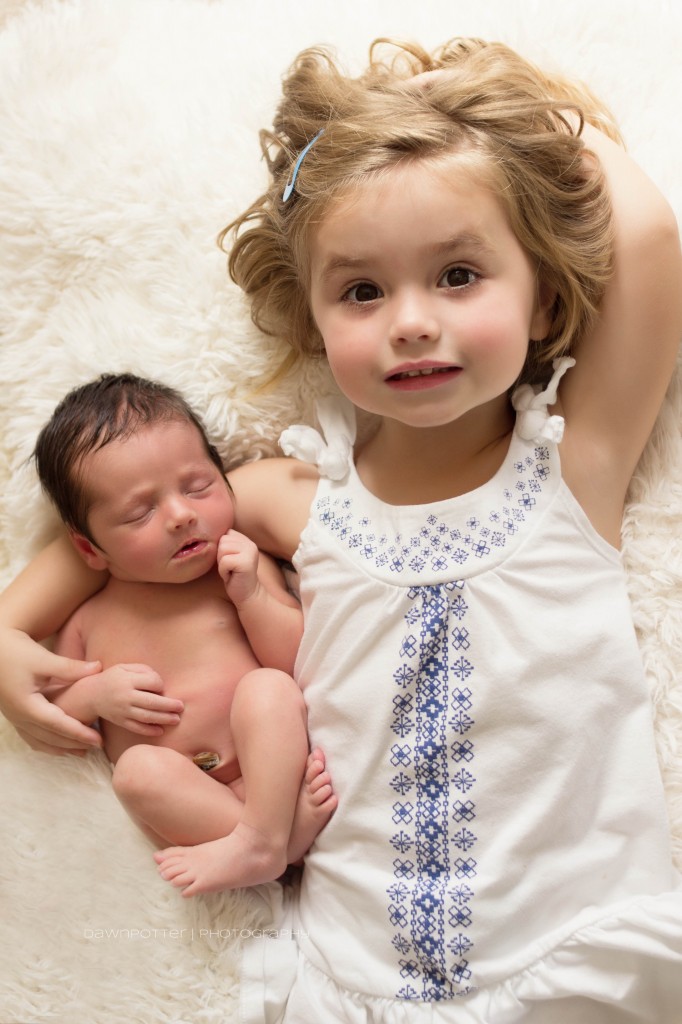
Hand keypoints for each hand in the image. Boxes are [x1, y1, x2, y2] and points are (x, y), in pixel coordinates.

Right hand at [0, 629, 102, 754]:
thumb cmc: (15, 651)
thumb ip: (70, 668)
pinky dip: (48, 744)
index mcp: (27, 705)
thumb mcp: (43, 658)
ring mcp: (15, 718)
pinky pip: (31, 738)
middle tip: (98, 746)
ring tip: (83, 751)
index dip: (79, 733)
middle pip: (50, 738)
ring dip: (62, 748)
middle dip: (74, 744)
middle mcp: (19, 716)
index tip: (98, 740)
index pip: (57, 725)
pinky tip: (60, 745)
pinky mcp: (15, 715)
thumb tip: (99, 668)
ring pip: (40, 742)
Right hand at [91, 664, 183, 734]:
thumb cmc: (114, 678)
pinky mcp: (120, 721)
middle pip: (151, 702)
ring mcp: (122, 711)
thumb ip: (143, 670)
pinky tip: (160, 730)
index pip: (152, 683)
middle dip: (169, 705)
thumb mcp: (126, 667)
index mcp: (128, 680)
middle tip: (181, 707)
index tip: (161, 687)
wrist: (91, 695)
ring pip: (146, 716)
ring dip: (163, 719)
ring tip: (176, 719)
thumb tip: (159, 683)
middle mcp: (125, 696)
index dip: (160, 684)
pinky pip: (136, 728)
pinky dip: (149, 730)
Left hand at [217, 529, 259, 607]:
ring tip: (231, 571)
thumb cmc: (234, 576)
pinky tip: (232, 576)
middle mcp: (250, 543)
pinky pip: (224, 561)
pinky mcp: (246, 562)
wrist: (247, 595)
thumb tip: (206, 533)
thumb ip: (224, 544)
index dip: (221, 550)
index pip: (224, 534)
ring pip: (222, 550)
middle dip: (221, 556)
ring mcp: (250, 552)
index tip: (229, 562)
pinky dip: (223, 571)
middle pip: (222, 541)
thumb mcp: (229, 556)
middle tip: (230, 568)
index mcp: (246, 540)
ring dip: (222, 564)